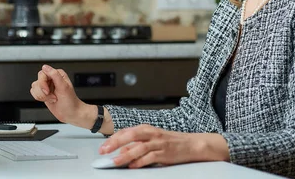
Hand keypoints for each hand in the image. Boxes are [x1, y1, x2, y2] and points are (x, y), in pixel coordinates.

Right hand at [30, 64, 86, 125]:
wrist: (71, 113)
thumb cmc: (70, 101)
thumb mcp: (64, 87)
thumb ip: (55, 75)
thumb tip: (45, 67)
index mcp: (57, 74)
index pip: (42, 73)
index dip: (43, 83)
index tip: (47, 91)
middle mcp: (51, 79)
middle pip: (37, 81)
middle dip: (43, 92)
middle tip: (52, 96)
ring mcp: (47, 86)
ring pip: (34, 88)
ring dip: (42, 96)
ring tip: (52, 99)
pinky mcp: (43, 93)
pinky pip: (34, 93)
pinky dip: (39, 98)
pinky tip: (49, 100)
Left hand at [99, 124, 229, 168]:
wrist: (192, 144)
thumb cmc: (171, 141)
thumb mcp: (153, 139)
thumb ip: (138, 143)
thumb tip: (121, 150)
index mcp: (147, 129)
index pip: (127, 131)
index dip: (113, 139)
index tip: (103, 146)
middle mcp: (152, 134)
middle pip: (130, 136)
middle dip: (115, 143)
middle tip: (104, 151)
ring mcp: (159, 143)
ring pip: (139, 148)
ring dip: (125, 155)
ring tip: (115, 162)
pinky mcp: (165, 153)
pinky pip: (150, 157)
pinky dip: (140, 162)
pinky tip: (133, 166)